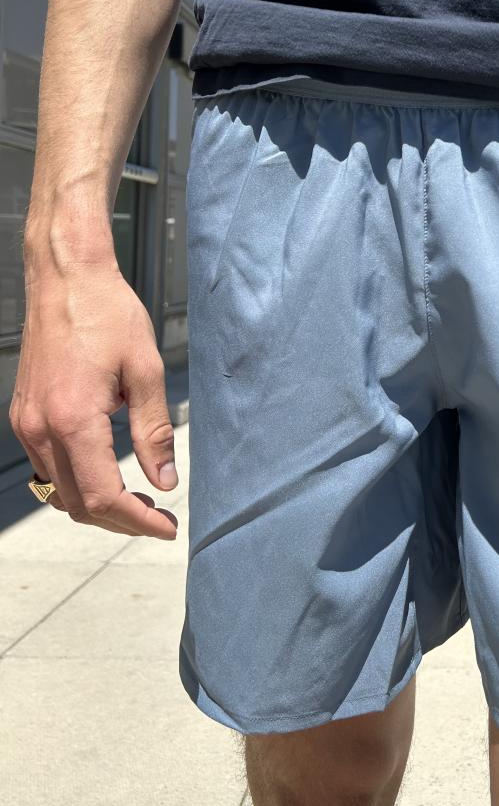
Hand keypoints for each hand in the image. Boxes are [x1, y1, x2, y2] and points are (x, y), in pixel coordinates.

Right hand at [10, 256, 178, 538]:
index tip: (168, 528)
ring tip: (137, 500)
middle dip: (120, 520)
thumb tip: (164, 481)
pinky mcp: (23, 415)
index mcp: (73, 419)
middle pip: (77, 503)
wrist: (65, 278)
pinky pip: (46, 467)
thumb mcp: (146, 370)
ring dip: (96, 504)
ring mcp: (26, 423)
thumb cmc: (107, 313)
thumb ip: (154, 431)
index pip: (103, 495)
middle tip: (158, 518)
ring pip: (57, 491)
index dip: (138, 521)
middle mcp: (41, 428)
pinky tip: (105, 472)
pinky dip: (75, 482)